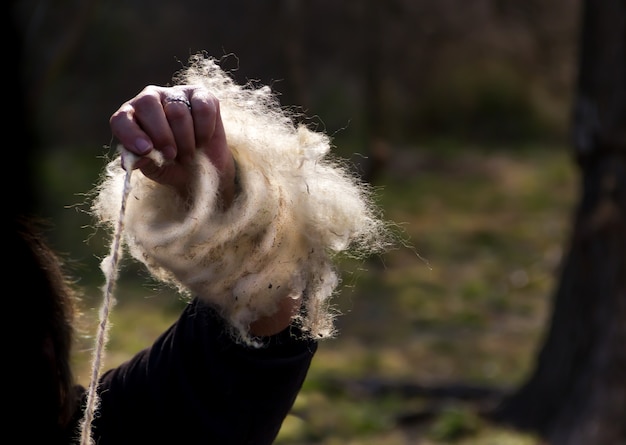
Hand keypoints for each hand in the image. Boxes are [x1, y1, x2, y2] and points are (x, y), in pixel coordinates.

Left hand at [109, 85, 234, 206]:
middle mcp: (150, 99)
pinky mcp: (201, 94)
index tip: (145, 150)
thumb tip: (128, 162)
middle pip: (148, 105)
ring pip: (178, 112)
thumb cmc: (173, 167)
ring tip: (187, 154)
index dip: (131, 134)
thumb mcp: (154, 168)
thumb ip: (140, 161)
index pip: (122, 118)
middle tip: (171, 156)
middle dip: (162, 136)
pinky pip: (202, 109)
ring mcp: (176, 94)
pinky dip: (204, 131)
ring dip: (186, 141)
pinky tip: (202, 140)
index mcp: (131, 117)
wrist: (207, 168)